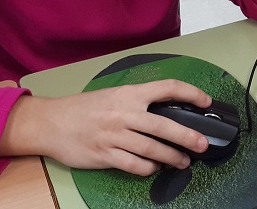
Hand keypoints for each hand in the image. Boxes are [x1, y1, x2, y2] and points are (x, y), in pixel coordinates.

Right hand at [0, 80, 213, 174]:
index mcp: (129, 94)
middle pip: (164, 125)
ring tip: (183, 162)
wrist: (51, 122)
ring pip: (152, 149)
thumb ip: (138, 101)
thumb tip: (169, 110)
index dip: (191, 93)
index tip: (205, 101)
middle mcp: (124, 113)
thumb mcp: (113, 94)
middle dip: (188, 136)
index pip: (168, 87)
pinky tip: (155, 168)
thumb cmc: (84, 108)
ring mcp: (114, 135)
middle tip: (202, 144)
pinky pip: (133, 165)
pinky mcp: (105, 155)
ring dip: (171, 157)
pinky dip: (148, 168)